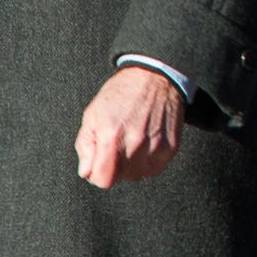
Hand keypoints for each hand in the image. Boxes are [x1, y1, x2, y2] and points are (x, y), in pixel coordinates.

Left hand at [75, 65, 184, 188]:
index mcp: (111, 136)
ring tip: (131, 144)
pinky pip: (155, 169)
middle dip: (114, 168)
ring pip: (138, 175)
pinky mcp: (171, 146)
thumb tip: (86, 172)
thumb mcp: (92, 114)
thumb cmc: (121, 93)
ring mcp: (155, 145)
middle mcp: (135, 143)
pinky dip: (148, 162)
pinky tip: (145, 145)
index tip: (98, 163)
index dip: (96, 174)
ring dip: (131, 166)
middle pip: (120, 178)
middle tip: (116, 147)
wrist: (154, 76)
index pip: (103, 180)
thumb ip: (85, 146)